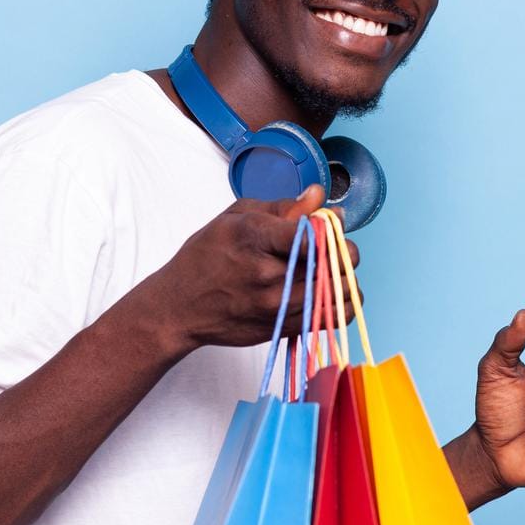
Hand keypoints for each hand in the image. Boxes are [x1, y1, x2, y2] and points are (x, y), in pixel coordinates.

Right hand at [133, 185, 361, 355]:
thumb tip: (319, 196)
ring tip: (330, 268)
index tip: (325, 225)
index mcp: (254, 238)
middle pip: (334, 260)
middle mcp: (268, 274)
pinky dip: (342, 302)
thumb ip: (282, 207)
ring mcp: (278, 305)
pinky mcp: (283, 327)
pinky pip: (334, 317)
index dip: (328, 227)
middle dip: (342, 248)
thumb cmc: (204, 257)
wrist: (179, 308)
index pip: (313, 232)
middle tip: (331, 245)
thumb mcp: (234, 217)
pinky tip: (332, 292)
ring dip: (345, 275)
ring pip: (341, 289)